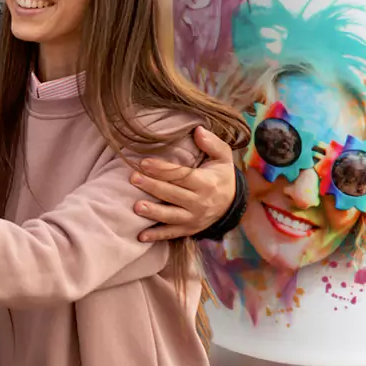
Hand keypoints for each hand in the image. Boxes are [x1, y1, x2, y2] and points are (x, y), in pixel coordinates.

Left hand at [131, 126, 236, 241]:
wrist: (233, 203)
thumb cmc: (222, 175)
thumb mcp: (223, 157)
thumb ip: (212, 143)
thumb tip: (198, 129)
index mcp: (207, 183)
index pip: (181, 175)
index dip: (162, 169)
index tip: (144, 162)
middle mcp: (200, 203)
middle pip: (172, 194)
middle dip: (152, 186)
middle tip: (133, 178)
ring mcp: (194, 219)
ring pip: (171, 216)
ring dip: (153, 212)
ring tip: (136, 207)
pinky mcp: (189, 230)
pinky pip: (172, 234)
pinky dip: (156, 236)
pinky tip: (140, 236)